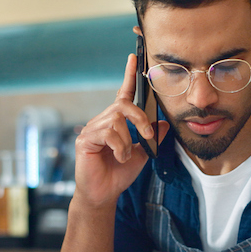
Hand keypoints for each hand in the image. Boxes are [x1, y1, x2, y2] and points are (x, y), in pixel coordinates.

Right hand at [73, 54, 168, 208]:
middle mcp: (102, 121)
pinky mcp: (85, 140)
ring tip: (125, 155)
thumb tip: (165, 124)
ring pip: (116, 120)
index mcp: (115, 122)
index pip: (123, 94)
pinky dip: (119, 147)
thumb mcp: (142, 154)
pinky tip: (117, 157)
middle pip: (122, 104)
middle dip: (139, 118)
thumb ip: (152, 138)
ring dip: (127, 139)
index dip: (128, 75)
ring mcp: (91, 130)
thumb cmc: (119, 174)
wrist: (104, 194)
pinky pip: (108, 133)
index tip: (134, 57)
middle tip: (147, 135)